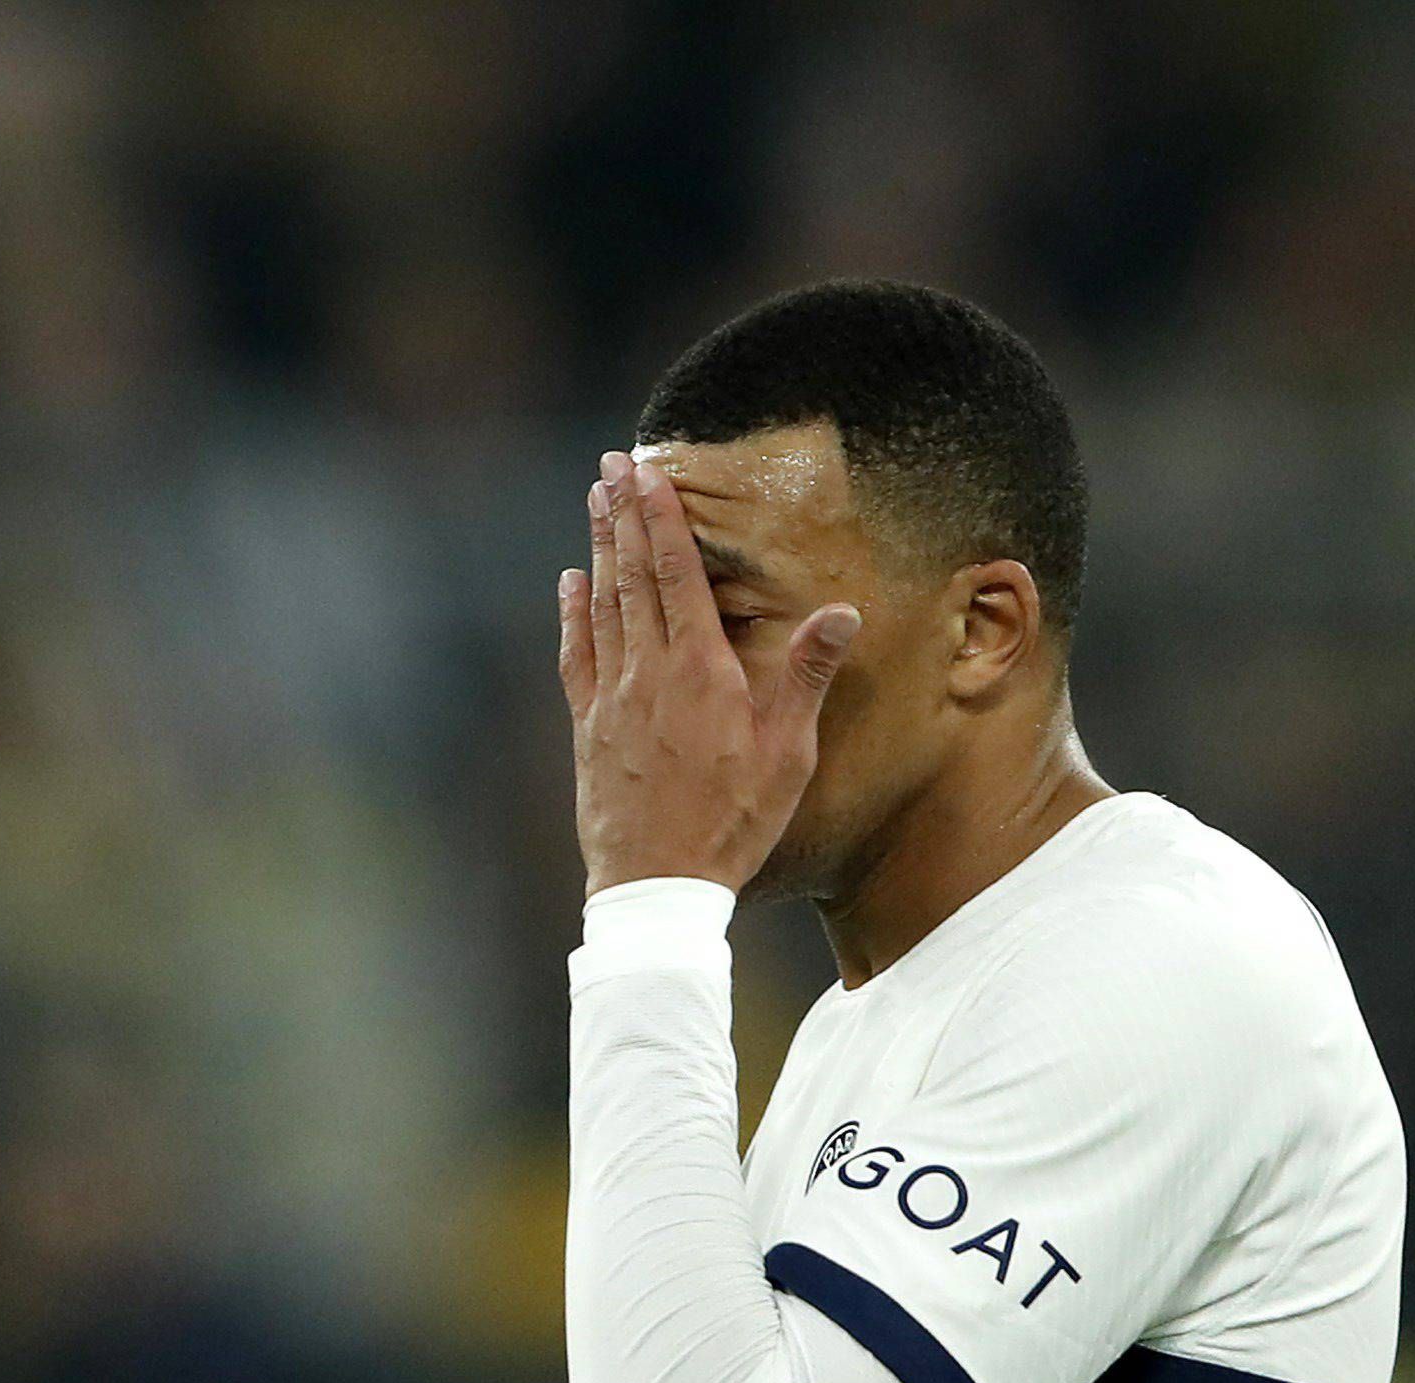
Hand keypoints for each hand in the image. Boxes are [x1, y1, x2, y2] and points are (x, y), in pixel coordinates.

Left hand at [560, 449, 859, 895]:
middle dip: (625, 515)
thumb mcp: (787, 754)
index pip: (679, 575)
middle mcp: (649, 673)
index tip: (649, 472)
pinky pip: (578, 655)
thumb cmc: (732, 822)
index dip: (664, 519)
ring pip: (603, 605)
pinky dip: (574, 612)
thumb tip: (843, 611)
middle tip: (612, 463)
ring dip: (600, 548)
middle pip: (635, 576)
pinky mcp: (589, 727)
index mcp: (701, 671)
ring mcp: (612, 698)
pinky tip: (571, 582)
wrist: (657, 886)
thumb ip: (806, 677)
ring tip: (595, 500)